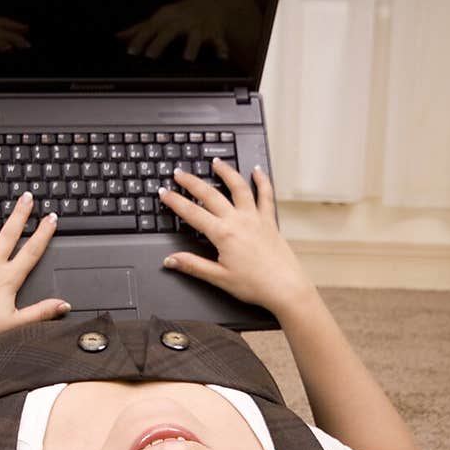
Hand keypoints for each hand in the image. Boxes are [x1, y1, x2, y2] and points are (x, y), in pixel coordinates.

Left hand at [115, 0, 228, 61]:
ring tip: (187, 59)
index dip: (140, 39)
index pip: (150, 28)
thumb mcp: (160, 19)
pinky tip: (222, 57)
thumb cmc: (180, 16)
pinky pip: (219, 42)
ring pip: (195, 36)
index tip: (131, 52)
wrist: (209, 4)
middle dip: (160, 43)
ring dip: (191, 47)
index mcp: (167, 17)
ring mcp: (200, 27)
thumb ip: (140, 29)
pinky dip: (221, 49)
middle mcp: (183, 20)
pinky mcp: (215, 33)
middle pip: (170, 30)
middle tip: (150, 56)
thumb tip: (118, 37)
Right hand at [158, 162, 309, 315]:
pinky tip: (257, 171)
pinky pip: (266, 195)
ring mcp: (255, 218)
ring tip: (216, 162)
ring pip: (238, 187)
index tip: (164, 192)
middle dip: (192, 182)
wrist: (285, 288)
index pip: (192, 213)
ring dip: (226, 172)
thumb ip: (193, 265)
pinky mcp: (269, 221)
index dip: (175, 202)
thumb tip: (170, 260)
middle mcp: (238, 220)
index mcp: (223, 234)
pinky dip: (262, 181)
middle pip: (211, 194)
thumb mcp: (219, 278)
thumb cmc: (255, 285)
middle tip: (179, 173)